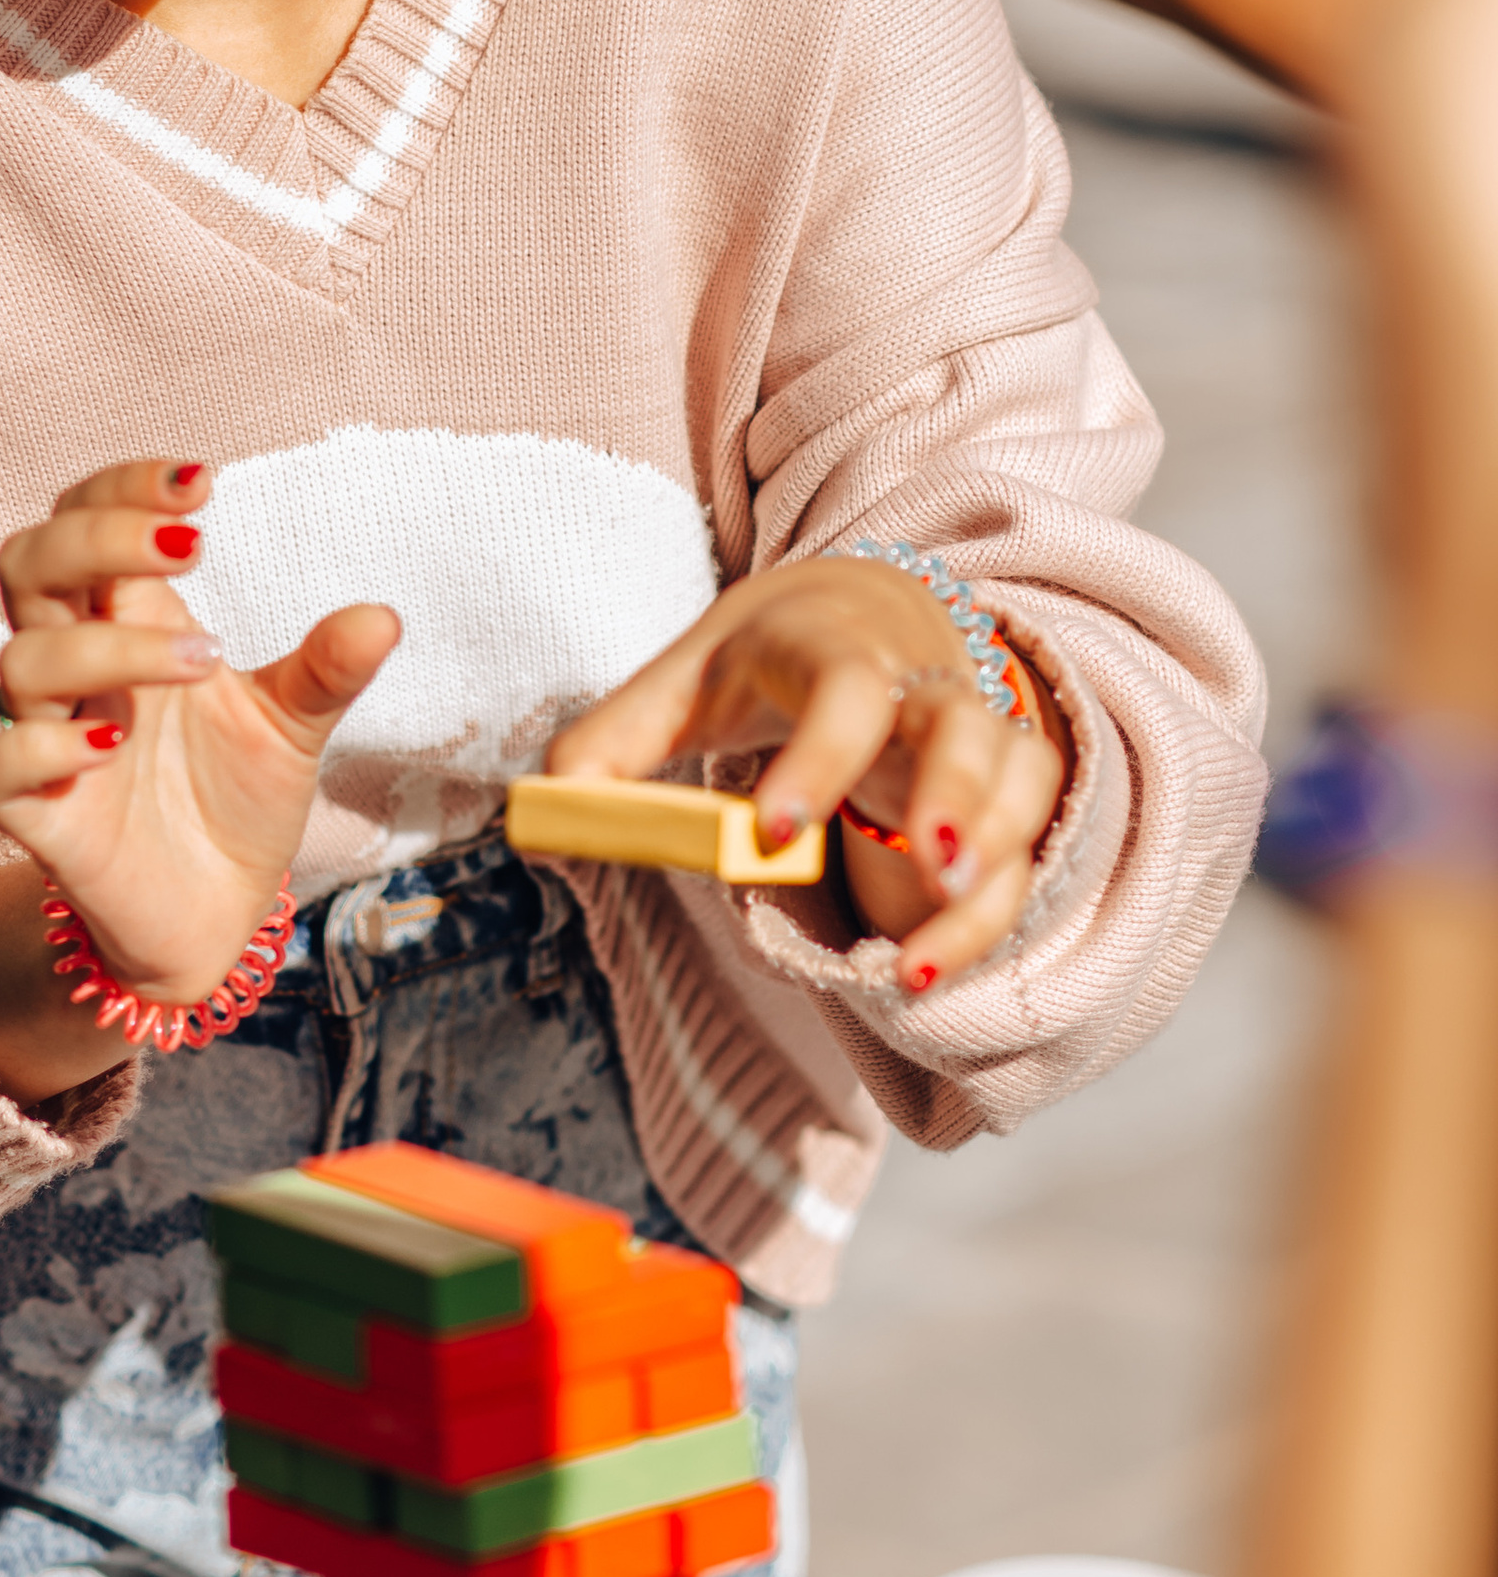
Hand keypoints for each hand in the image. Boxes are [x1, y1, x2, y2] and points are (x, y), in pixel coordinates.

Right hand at [0, 456, 400, 1006]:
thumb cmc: (236, 798)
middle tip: (191, 546)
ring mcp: (50, 739)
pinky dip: (44, 746)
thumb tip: (383, 618)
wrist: (218, 913)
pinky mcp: (38, 818)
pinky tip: (115, 744)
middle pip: (27, 561)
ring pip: (20, 661)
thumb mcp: (293, 726)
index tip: (204, 484)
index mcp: (124, 622)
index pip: (80, 519)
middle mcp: (76, 670)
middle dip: (97, 535)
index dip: (122, 488)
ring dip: (109, 647)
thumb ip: (326, 670)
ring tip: (204, 663)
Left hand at [544, 553, 1064, 992]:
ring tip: (918, 963)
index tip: (772, 834)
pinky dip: (994, 909)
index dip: (816, 759)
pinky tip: (924, 969)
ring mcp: (973, 728)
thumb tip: (545, 814)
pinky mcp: (1002, 780)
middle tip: (930, 870)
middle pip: (964, 725)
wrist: (862, 608)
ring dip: (988, 866)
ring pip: (1018, 782)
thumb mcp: (681, 684)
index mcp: (831, 646)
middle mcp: (917, 682)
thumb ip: (608, 746)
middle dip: (956, 796)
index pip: (842, 690)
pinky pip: (1030, 837)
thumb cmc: (759, 660)